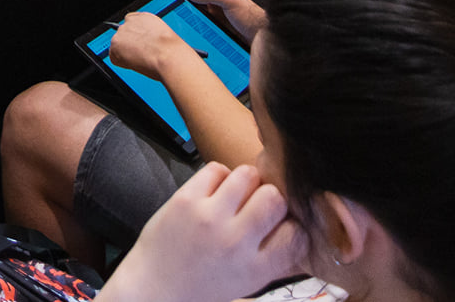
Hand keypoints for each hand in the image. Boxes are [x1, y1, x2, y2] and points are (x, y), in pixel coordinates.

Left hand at [95, 163, 303, 301]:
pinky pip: (217, 168)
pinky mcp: (186, 199)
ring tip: (237, 195)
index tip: (282, 225)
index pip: (296, 233)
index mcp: (255, 269)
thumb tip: (300, 229)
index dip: (292, 225)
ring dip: (247, 182)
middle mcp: (235, 242)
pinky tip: (214, 191)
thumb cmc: (202, 286)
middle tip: (257, 205)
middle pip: (275, 198)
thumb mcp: (246, 283)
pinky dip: (220, 176)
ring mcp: (209, 218)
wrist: (153, 287)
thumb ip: (274, 259)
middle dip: (271, 197)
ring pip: (248, 175)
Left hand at [108, 10, 195, 79]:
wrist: (168, 55)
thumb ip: (149, 35)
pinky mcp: (115, 45)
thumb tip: (146, 44)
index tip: (141, 45)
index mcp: (144, 17)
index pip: (132, 24)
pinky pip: (114, 57)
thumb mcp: (162, 35)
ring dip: (125, 53)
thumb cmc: (171, 50)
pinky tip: (135, 63)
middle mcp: (131, 21)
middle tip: (142, 55)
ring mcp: (121, 32)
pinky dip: (122, 62)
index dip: (136, 37)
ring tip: (142, 59)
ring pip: (118, 46)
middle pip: (124, 34)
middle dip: (130, 45)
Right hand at [170, 0, 264, 41]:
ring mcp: (217, 13)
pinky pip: (201, 22)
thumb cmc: (251, 16)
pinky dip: (193, 22)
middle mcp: (217, 0)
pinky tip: (189, 27)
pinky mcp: (218, 25)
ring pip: (197, 8)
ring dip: (187, 10)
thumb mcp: (230, 1)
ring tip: (175, 13)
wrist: (261, 35)